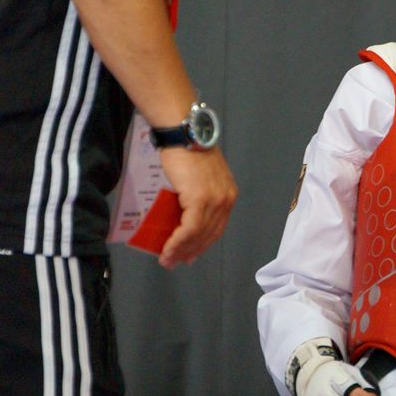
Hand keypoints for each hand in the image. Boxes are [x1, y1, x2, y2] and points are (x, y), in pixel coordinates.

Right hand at [157, 145, 237, 268]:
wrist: (183, 134)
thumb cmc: (187, 150)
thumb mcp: (200, 176)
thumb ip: (199, 194)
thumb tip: (184, 211)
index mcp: (228, 193)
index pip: (217, 227)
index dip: (203, 244)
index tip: (190, 255)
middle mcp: (226, 199)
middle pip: (209, 234)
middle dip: (191, 251)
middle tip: (175, 262)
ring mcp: (214, 200)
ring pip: (198, 235)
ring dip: (181, 251)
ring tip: (166, 260)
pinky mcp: (200, 200)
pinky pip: (189, 229)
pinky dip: (177, 243)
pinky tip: (167, 250)